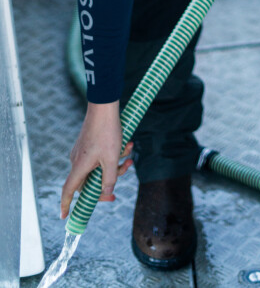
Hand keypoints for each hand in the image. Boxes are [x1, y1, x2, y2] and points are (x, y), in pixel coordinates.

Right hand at [60, 101, 132, 218]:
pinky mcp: (89, 144)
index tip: (64, 217)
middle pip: (89, 182)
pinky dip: (113, 155)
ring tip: (130, 156)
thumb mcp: (111, 159)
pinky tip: (128, 145)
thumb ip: (109, 178)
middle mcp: (78, 161)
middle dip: (107, 182)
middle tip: (120, 186)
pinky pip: (101, 157)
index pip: (68, 191)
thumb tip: (107, 191)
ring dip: (115, 165)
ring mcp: (83, 152)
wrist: (105, 106)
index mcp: (80, 167)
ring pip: (98, 168)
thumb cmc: (107, 132)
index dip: (66, 205)